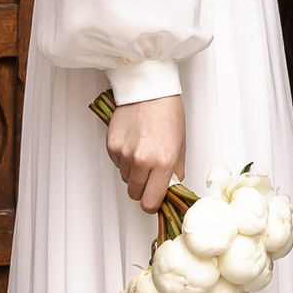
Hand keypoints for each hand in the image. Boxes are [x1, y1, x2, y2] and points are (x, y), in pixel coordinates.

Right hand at [105, 96, 186, 213]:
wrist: (149, 90)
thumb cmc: (168, 112)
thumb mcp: (181, 144)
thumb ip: (175, 171)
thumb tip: (171, 189)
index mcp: (163, 161)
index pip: (151, 202)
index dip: (152, 203)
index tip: (154, 199)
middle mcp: (142, 160)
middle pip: (135, 194)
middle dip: (143, 189)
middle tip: (150, 175)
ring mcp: (125, 153)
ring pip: (126, 179)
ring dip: (134, 173)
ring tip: (143, 152)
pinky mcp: (112, 145)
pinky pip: (117, 164)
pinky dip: (124, 159)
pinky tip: (133, 143)